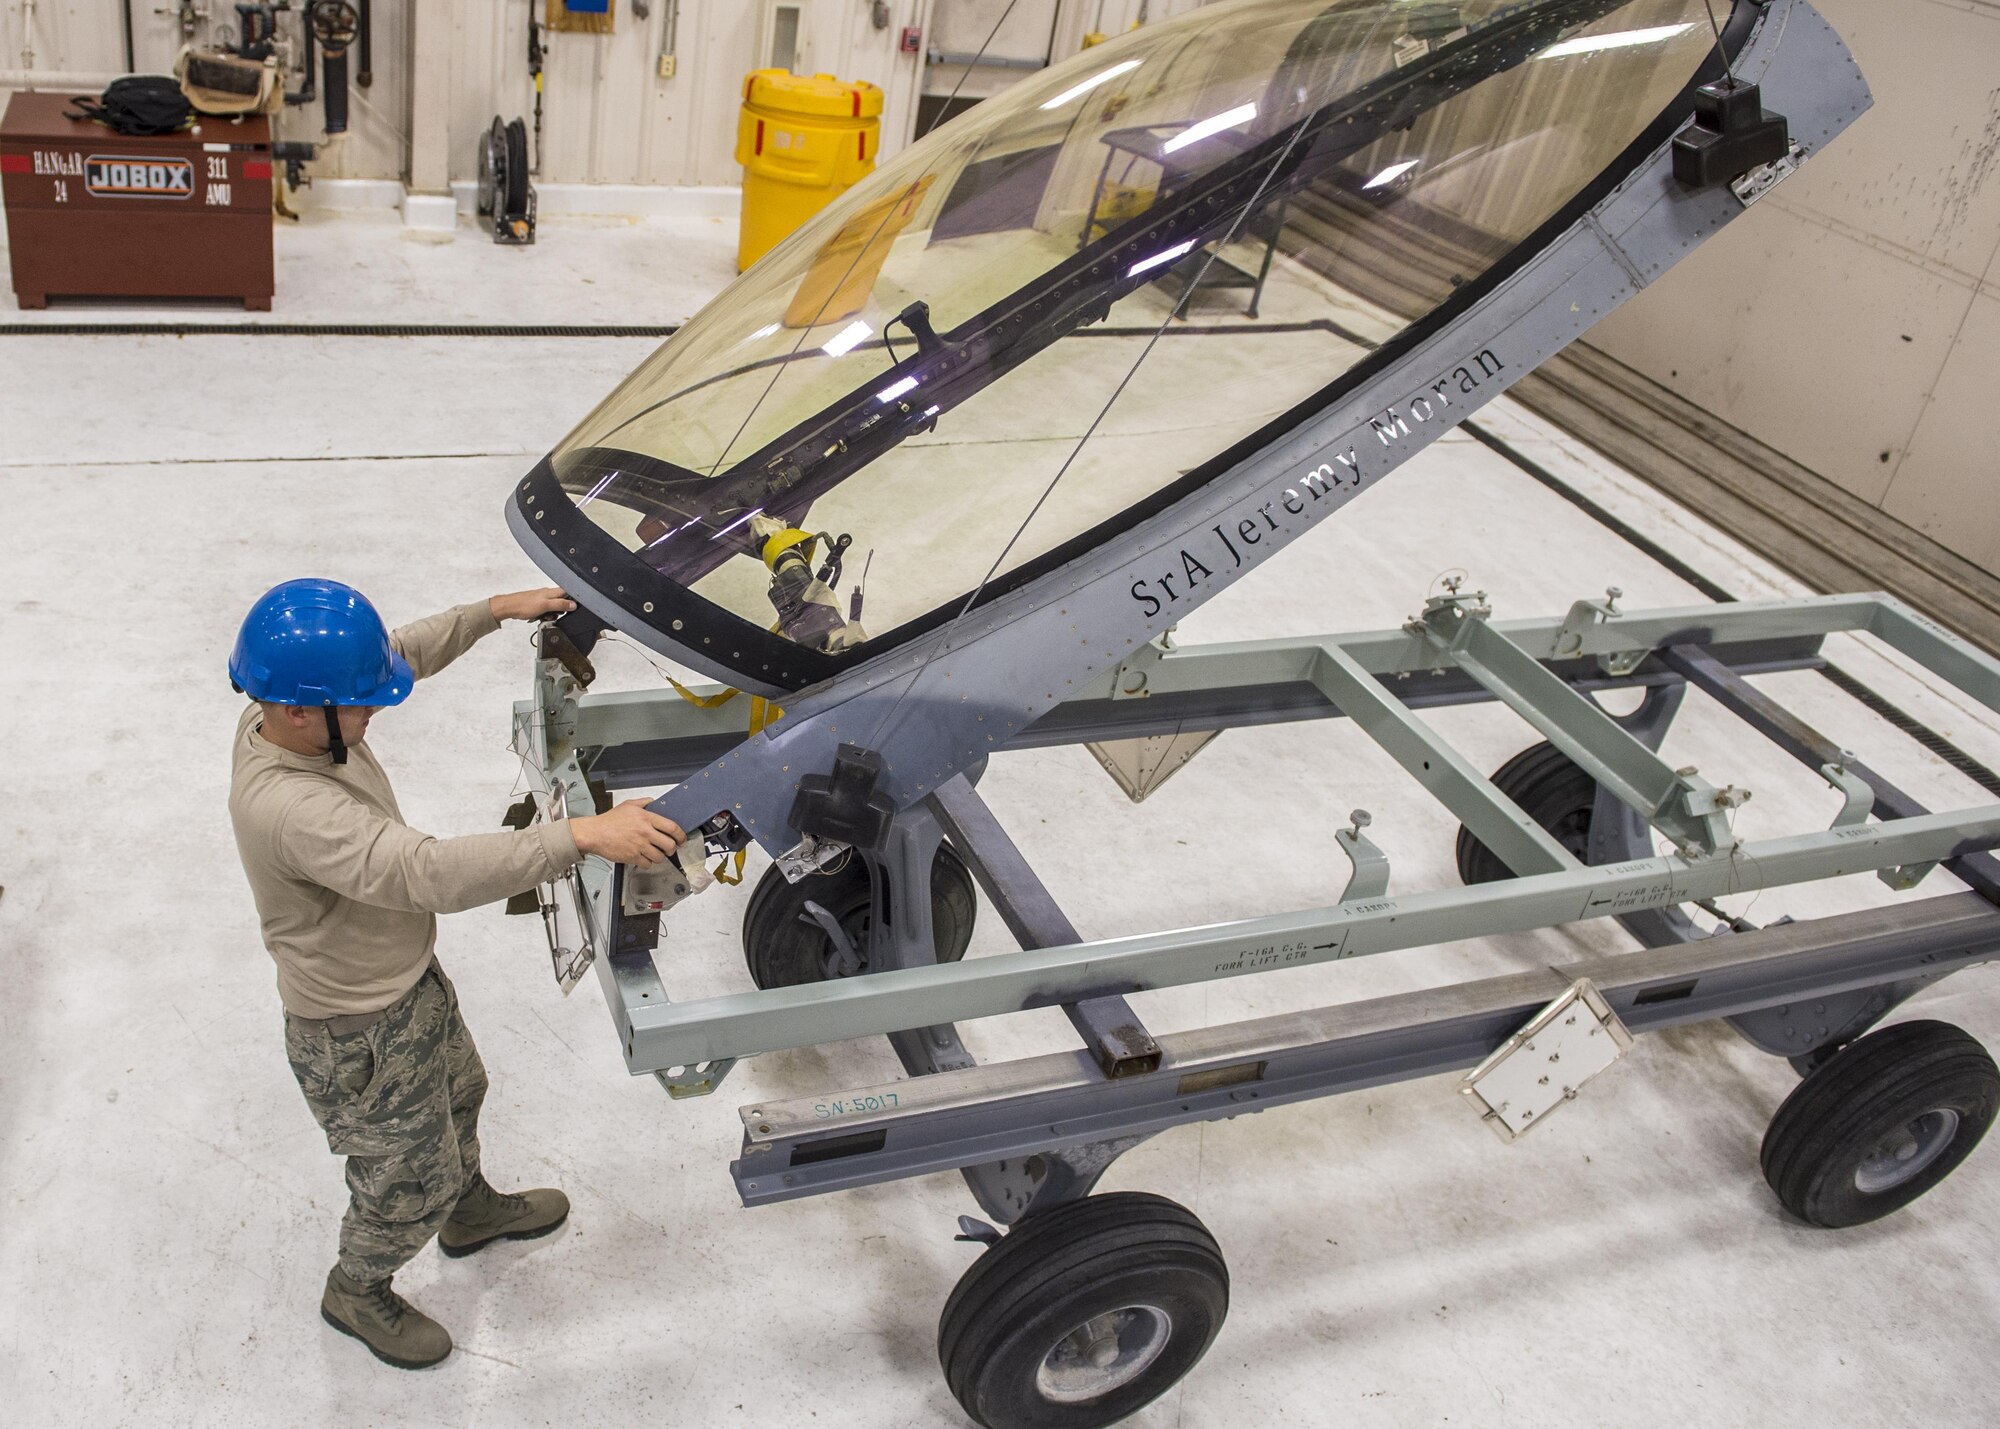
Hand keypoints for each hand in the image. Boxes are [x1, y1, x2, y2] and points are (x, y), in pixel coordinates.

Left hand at [490, 587, 577, 621]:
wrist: (509, 607)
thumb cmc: (524, 605)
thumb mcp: (546, 606)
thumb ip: (560, 604)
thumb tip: (573, 604)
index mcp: (552, 591)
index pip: (568, 592)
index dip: (573, 600)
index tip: (572, 609)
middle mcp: (548, 594)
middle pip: (562, 601)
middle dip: (561, 610)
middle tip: (554, 614)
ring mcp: (542, 599)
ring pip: (554, 607)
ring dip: (552, 614)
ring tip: (545, 617)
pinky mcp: (537, 605)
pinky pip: (546, 610)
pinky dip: (544, 615)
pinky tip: (539, 617)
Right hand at [570, 800, 685, 867]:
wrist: (594, 833)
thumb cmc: (609, 820)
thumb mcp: (628, 805)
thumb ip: (643, 802)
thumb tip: (654, 802)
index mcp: (646, 818)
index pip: (672, 827)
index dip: (681, 835)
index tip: (682, 838)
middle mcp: (645, 832)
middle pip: (669, 844)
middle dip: (672, 848)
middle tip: (669, 848)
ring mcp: (639, 846)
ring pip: (660, 856)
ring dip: (660, 856)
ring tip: (655, 853)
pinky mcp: (632, 857)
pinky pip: (647, 864)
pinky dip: (647, 863)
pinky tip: (644, 858)